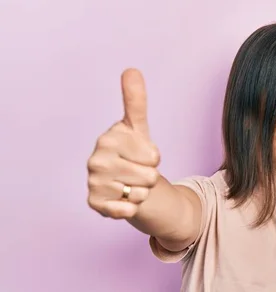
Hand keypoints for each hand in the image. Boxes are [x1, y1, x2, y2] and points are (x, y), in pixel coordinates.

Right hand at [87, 68, 160, 218]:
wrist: (124, 181)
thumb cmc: (132, 152)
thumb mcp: (138, 127)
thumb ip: (136, 100)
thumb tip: (131, 70)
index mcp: (108, 138)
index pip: (153, 156)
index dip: (155, 158)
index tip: (143, 154)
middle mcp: (96, 160)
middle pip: (149, 176)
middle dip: (150, 177)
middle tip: (137, 172)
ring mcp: (93, 182)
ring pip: (140, 194)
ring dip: (142, 192)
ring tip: (131, 184)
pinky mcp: (95, 204)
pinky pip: (127, 211)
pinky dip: (131, 208)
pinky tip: (123, 199)